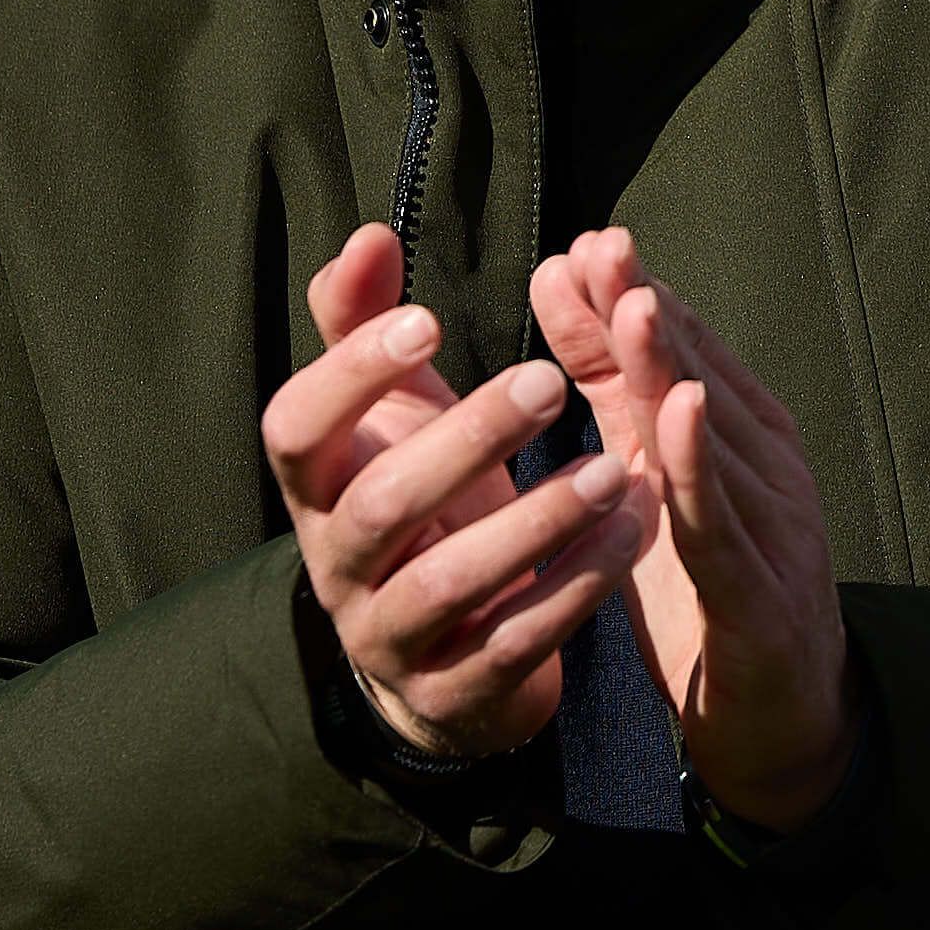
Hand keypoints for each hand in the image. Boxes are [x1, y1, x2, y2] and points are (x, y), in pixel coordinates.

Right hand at [268, 225, 646, 763]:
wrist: (442, 662)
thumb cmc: (421, 505)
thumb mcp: (395, 418)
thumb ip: (368, 325)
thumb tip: (370, 235)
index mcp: (314, 490)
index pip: (294, 429)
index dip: (350, 375)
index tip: (429, 320)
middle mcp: (337, 568)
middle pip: (379, 506)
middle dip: (466, 441)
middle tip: (551, 382)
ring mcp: (391, 639)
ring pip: (449, 584)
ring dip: (536, 521)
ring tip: (615, 467)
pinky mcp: (455, 693)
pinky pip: (516, 642)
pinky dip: (578, 585)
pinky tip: (635, 528)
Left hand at [527, 227, 852, 827]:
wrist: (782, 725)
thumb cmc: (712, 595)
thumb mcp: (649, 486)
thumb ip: (614, 395)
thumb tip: (574, 291)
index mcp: (743, 444)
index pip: (686, 357)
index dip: (636, 298)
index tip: (587, 243)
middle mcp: (767, 472)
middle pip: (700, 380)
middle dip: (649, 311)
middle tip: (605, 247)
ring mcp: (772, 531)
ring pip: (713, 443)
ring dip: (672, 372)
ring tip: (634, 307)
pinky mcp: (759, 596)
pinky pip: (723, 527)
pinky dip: (701, 469)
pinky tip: (681, 418)